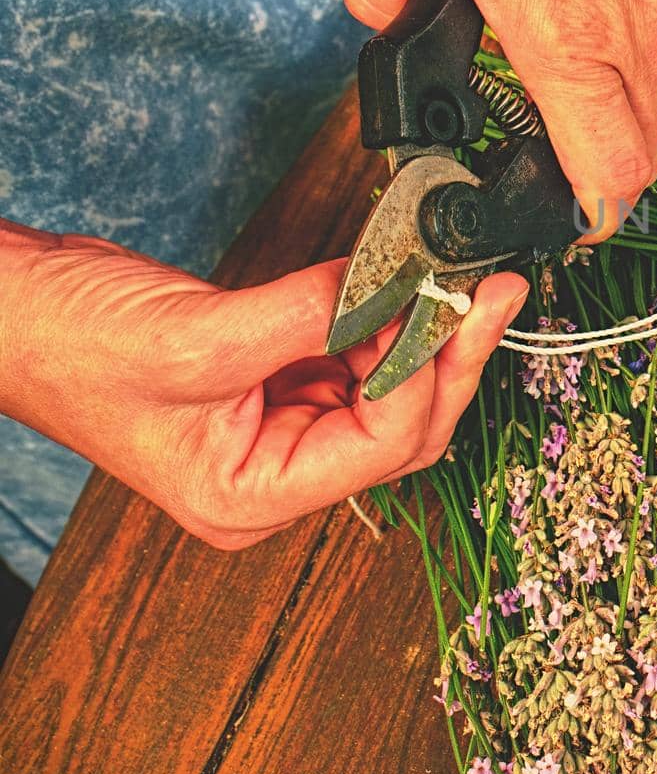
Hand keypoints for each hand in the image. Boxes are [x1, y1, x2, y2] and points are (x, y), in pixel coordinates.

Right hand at [1, 228, 526, 548]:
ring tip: (459, 276)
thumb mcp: (196, 336)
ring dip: (425, 334)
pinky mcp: (280, 386)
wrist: (12, 313)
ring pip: (391, 394)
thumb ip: (309, 316)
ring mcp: (280, 432)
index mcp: (249, 497)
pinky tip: (407, 284)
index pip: (378, 446)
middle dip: (449, 356)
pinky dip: (386, 321)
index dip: (423, 374)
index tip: (451, 301)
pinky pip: (358, 361)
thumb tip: (398, 285)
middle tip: (492, 290)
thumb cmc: (69, 346)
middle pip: (402, 429)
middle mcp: (274, 477)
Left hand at [344, 0, 656, 241]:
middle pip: (652, 152)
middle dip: (610, 168)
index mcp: (562, 39)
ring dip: (646, 121)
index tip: (565, 211)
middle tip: (567, 146)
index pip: (608, 174)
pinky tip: (652, 43)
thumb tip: (381, 19)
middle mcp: (634, 33)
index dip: (590, 213)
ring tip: (601, 95)